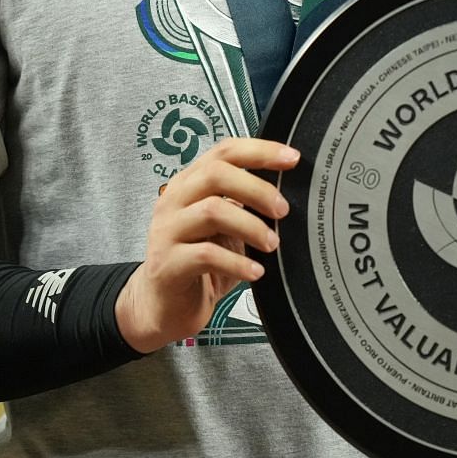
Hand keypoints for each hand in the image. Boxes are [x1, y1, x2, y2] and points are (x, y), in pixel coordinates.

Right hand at [115, 137, 297, 353]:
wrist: (164, 306)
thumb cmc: (199, 263)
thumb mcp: (224, 226)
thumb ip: (244, 204)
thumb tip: (286, 194)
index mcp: (189, 184)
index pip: (224, 152)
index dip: (260, 151)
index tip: (291, 158)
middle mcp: (174, 200)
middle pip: (216, 174)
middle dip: (257, 189)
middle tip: (282, 210)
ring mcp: (167, 231)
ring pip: (212, 211)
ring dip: (251, 226)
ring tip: (271, 244)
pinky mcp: (167, 264)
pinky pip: (206, 255)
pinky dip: (238, 262)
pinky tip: (255, 272)